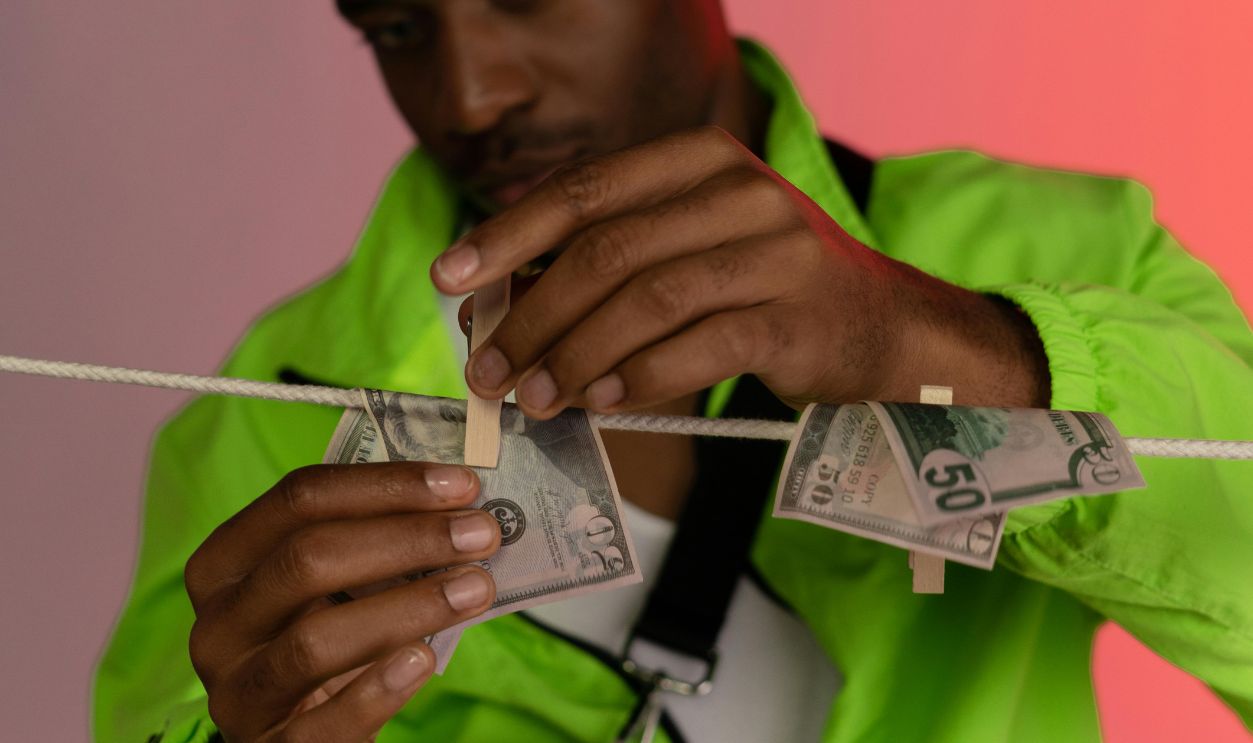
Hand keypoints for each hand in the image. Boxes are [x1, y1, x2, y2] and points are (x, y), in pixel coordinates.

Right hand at [185, 463, 499, 741]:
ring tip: (476, 588)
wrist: (297, 734)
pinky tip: (425, 659)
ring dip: (408, 607)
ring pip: (314, 641)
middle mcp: (218, 624)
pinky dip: (378, 688)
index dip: (384, 485)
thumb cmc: (325, 639)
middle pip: (306, 560)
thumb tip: (459, 505)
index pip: (298, 500)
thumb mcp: (327, 588)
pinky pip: (323, 723)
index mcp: (225, 564)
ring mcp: (236, 692)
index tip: (461, 484)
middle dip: (407, 539)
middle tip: (481, 533)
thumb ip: (370, 545)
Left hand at [433, 126, 1048, 417]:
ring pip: (645, 300)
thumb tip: (502, 303)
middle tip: (489, 369)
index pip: (583, 190)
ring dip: (575, 356)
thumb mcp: (692, 247)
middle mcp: (740, 191)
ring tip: (536, 398)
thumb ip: (612, 259)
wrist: (887, 326)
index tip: (449, 281)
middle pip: (606, 249)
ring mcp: (775, 251)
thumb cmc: (766, 289)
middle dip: (531, 314)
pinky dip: (637, 380)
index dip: (506, 234)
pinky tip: (600, 402)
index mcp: (700, 159)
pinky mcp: (796, 318)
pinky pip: (695, 349)